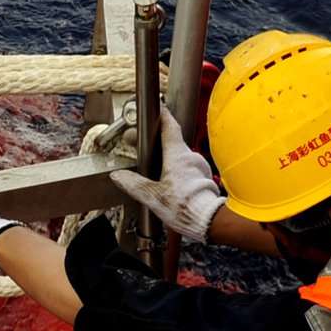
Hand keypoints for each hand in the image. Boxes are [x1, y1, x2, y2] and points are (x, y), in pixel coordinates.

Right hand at [107, 111, 225, 243]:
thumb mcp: (152, 196)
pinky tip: (169, 181)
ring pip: (179, 157)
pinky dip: (177, 170)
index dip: (162, 116)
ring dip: (167, 158)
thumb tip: (119, 176)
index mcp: (177, 155)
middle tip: (142, 144)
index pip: (170, 127)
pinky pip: (187, 169)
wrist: (211, 221)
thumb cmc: (184, 207)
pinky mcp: (203, 179)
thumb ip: (134, 184)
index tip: (157, 109)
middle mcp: (190, 157)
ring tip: (153, 166)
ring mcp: (199, 167)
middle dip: (157, 141)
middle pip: (172, 142)